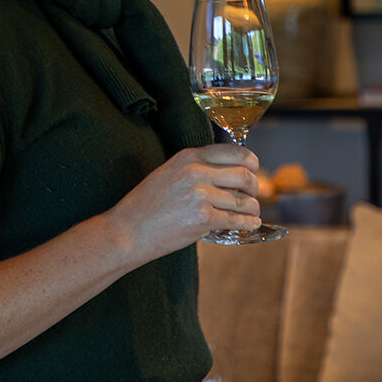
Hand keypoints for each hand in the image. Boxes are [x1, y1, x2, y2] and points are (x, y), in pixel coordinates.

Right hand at [105, 143, 261, 260]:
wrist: (128, 230)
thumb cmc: (145, 204)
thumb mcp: (168, 172)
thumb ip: (196, 168)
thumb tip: (228, 173)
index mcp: (188, 157)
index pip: (235, 151)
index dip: (251, 162)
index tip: (253, 170)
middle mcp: (196, 172)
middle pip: (244, 175)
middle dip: (254, 187)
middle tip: (252, 195)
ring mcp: (200, 196)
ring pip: (244, 200)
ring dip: (252, 208)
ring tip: (251, 212)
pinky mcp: (203, 219)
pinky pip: (236, 220)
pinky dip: (248, 223)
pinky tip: (250, 223)